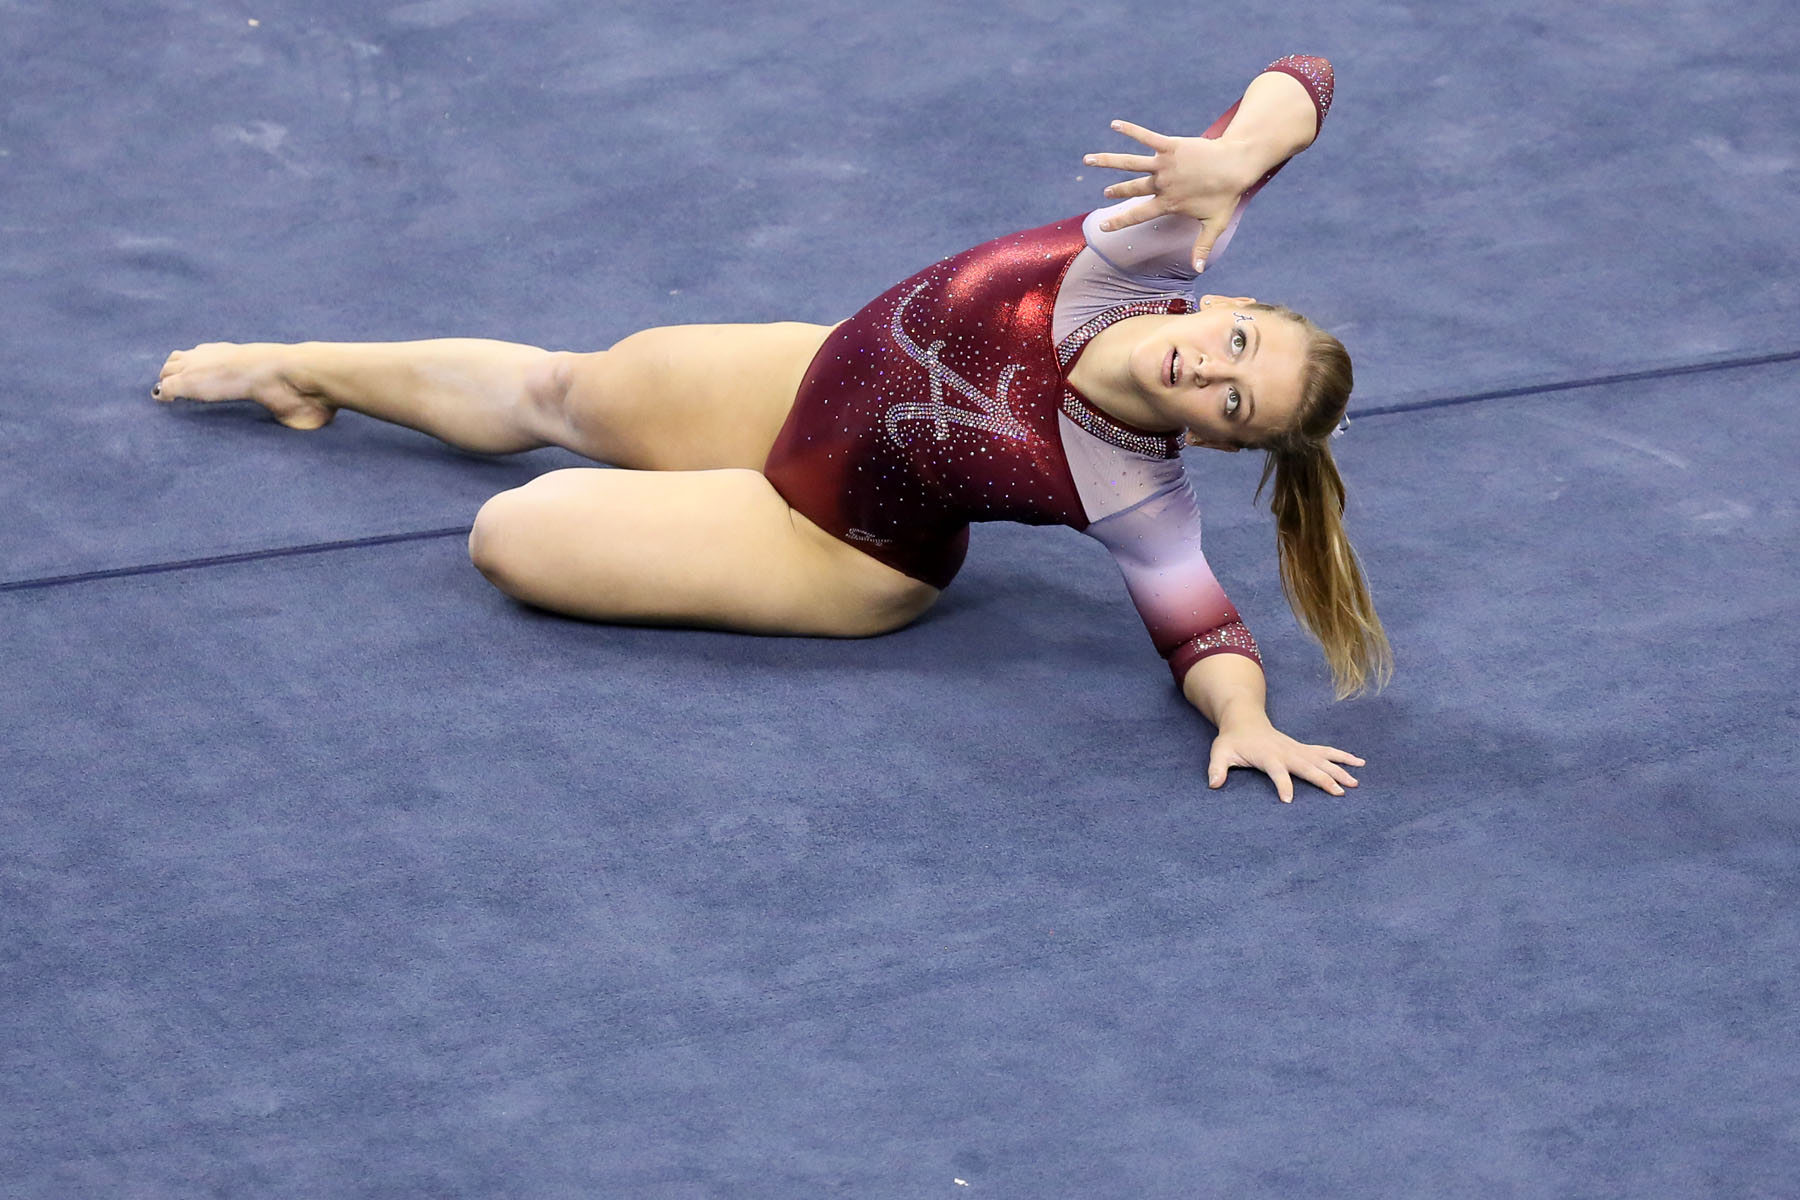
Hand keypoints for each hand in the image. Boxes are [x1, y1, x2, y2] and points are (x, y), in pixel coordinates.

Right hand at [1083, 121, 1264, 269]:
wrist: (1236, 164)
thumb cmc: (1227, 195)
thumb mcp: (1215, 224)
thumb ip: (1202, 247)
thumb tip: (1198, 271)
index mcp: (1168, 203)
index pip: (1138, 214)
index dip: (1119, 221)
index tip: (1104, 226)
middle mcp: (1161, 184)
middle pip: (1131, 188)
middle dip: (1117, 191)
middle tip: (1107, 192)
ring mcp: (1164, 164)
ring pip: (1129, 163)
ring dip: (1107, 161)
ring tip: (1087, 159)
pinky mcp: (1169, 146)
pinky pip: (1146, 137)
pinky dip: (1130, 130)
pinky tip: (1115, 124)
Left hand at [1207, 719, 1363, 803]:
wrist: (1244, 719)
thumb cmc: (1232, 740)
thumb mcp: (1220, 753)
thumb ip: (1217, 769)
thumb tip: (1214, 784)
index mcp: (1267, 755)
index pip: (1276, 772)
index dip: (1282, 785)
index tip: (1288, 800)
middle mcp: (1286, 752)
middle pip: (1307, 766)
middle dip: (1323, 779)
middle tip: (1339, 792)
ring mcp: (1297, 749)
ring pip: (1322, 759)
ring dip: (1339, 769)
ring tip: (1356, 782)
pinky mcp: (1304, 749)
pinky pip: (1326, 752)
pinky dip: (1343, 756)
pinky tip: (1359, 763)